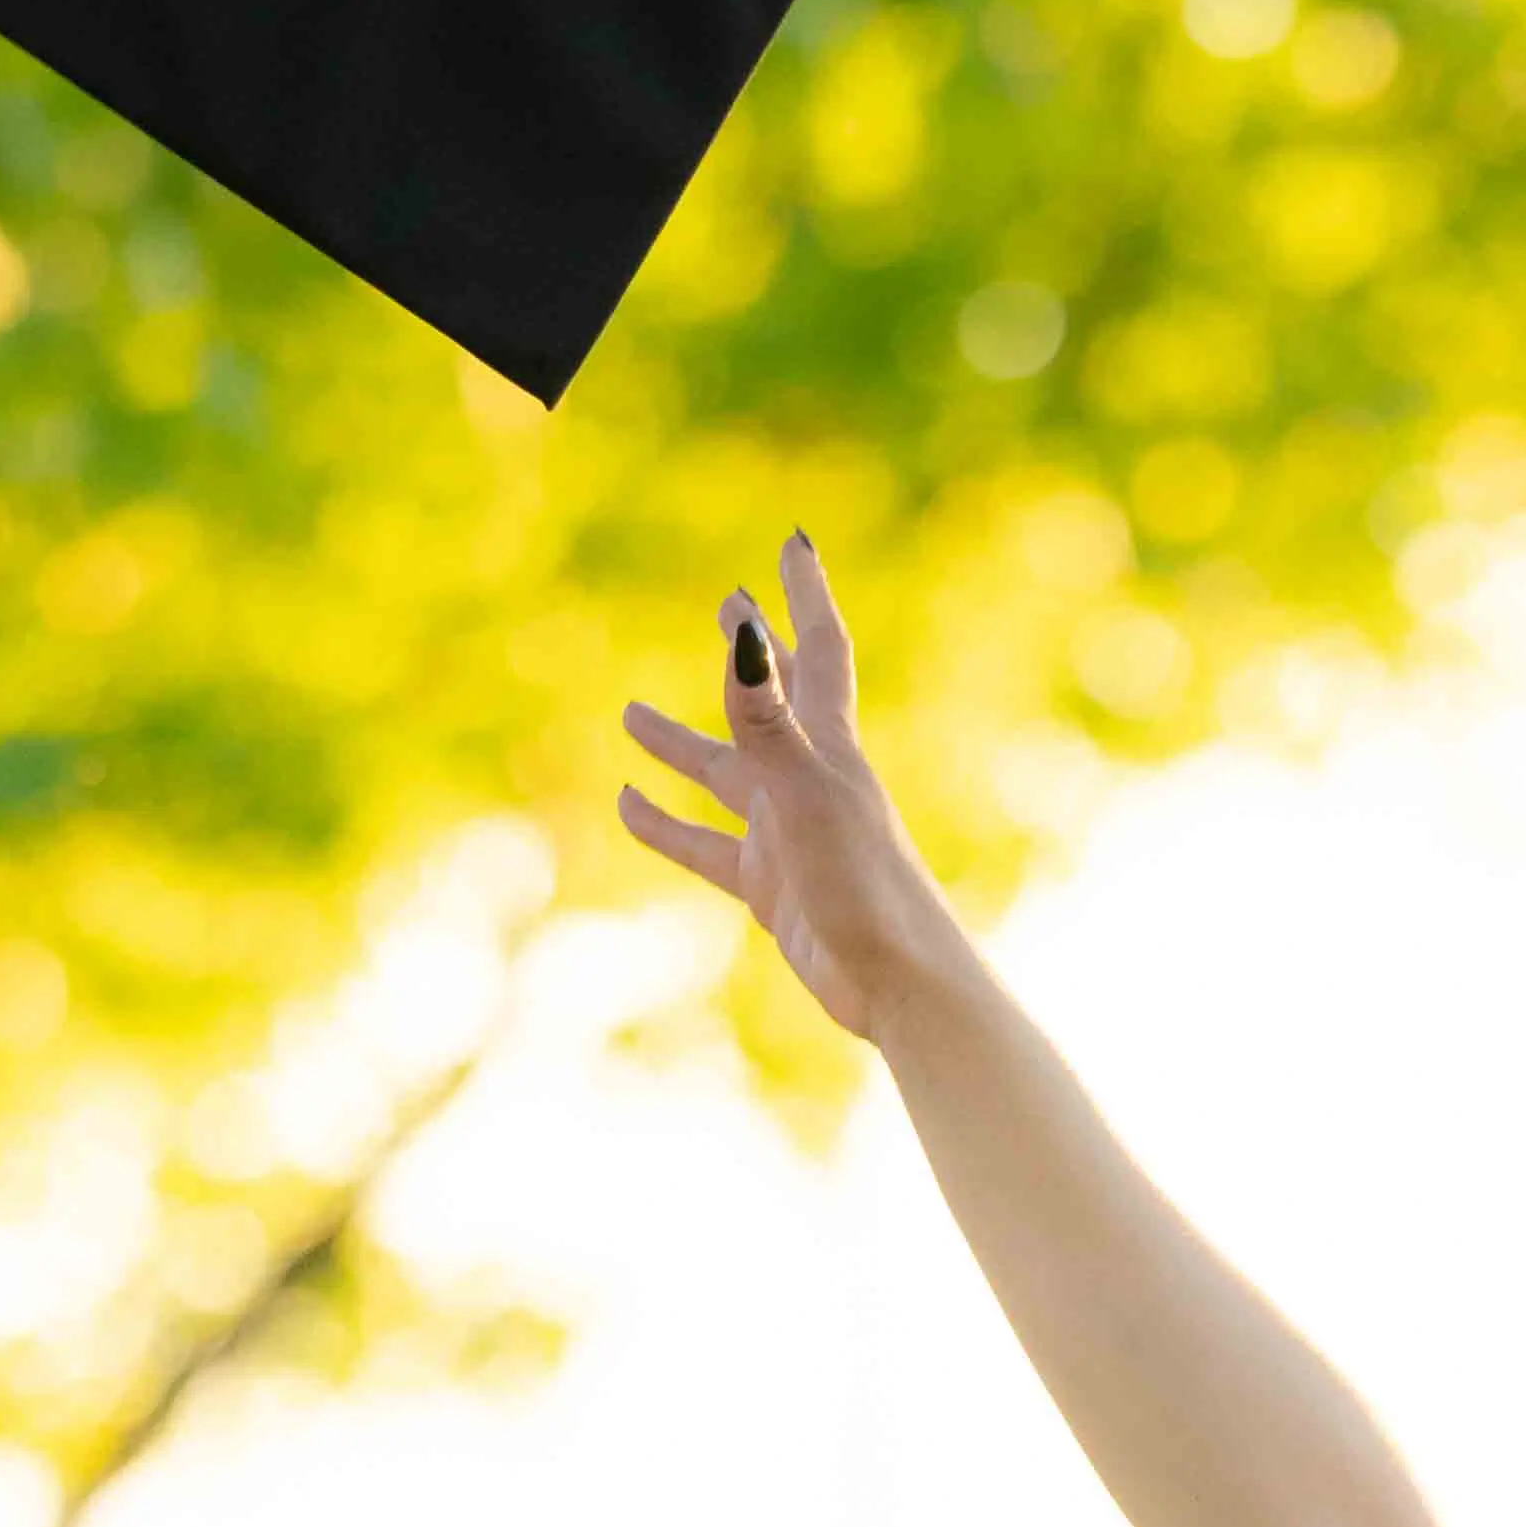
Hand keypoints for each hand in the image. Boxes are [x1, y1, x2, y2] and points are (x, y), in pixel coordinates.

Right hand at [615, 530, 964, 1044]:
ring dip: (682, 743)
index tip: (793, 542)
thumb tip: (746, 636)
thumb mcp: (804, 793)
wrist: (898, 984)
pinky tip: (628, 807)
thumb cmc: (864, 885)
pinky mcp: (771, 884)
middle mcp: (811, 778)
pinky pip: (706, 846)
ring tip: (631, 713)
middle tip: (728, 600)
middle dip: (754, 648)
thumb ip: (767, 719)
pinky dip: (666, 826)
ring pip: (725, 774)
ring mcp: (788, 832)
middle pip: (777, 697)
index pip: (818, 649)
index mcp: (831, 746)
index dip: (803, 594)